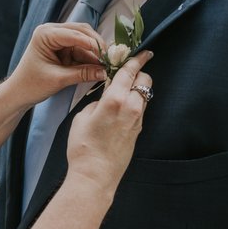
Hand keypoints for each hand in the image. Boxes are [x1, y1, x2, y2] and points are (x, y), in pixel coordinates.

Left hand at [9, 23, 106, 107]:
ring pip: (84, 40)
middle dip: (97, 46)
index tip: (108, 55)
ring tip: (108, 64)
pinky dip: (90, 58)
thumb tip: (105, 72)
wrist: (19, 93)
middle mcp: (52, 31)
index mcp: (45, 34)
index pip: (74, 34)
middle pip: (82, 32)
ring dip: (95, 52)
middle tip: (111, 59)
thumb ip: (82, 73)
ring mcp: (58, 39)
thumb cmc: (32, 85)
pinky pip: (81, 50)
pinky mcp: (63, 49)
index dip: (93, 44)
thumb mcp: (58, 79)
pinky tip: (100, 66)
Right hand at [66, 52, 152, 191]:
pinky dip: (135, 103)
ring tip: (124, 90)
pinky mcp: (138, 131)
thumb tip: (104, 100)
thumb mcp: (82, 117)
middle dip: (139, 74)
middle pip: (145, 81)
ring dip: (137, 89)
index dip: (136, 59)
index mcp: (115, 99)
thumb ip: (97, 103)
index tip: (143, 52)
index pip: (129, 72)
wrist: (95, 175)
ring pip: (145, 95)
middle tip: (129, 72)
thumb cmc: (83, 147)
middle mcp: (131, 107)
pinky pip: (141, 109)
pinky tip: (122, 108)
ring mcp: (137, 120)